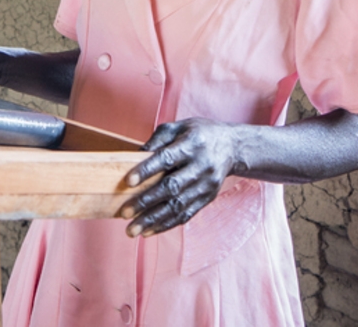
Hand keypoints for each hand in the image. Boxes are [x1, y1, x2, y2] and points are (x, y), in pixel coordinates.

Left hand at [119, 118, 241, 237]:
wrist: (232, 147)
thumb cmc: (199, 134)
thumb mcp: (178, 127)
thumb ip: (157, 140)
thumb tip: (135, 155)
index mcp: (192, 145)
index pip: (167, 159)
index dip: (147, 170)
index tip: (128, 181)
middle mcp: (201, 167)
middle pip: (172, 187)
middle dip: (146, 202)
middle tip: (125, 213)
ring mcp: (206, 186)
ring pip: (178, 206)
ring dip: (153, 220)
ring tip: (132, 230)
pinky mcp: (207, 199)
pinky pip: (186, 215)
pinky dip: (166, 225)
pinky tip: (149, 231)